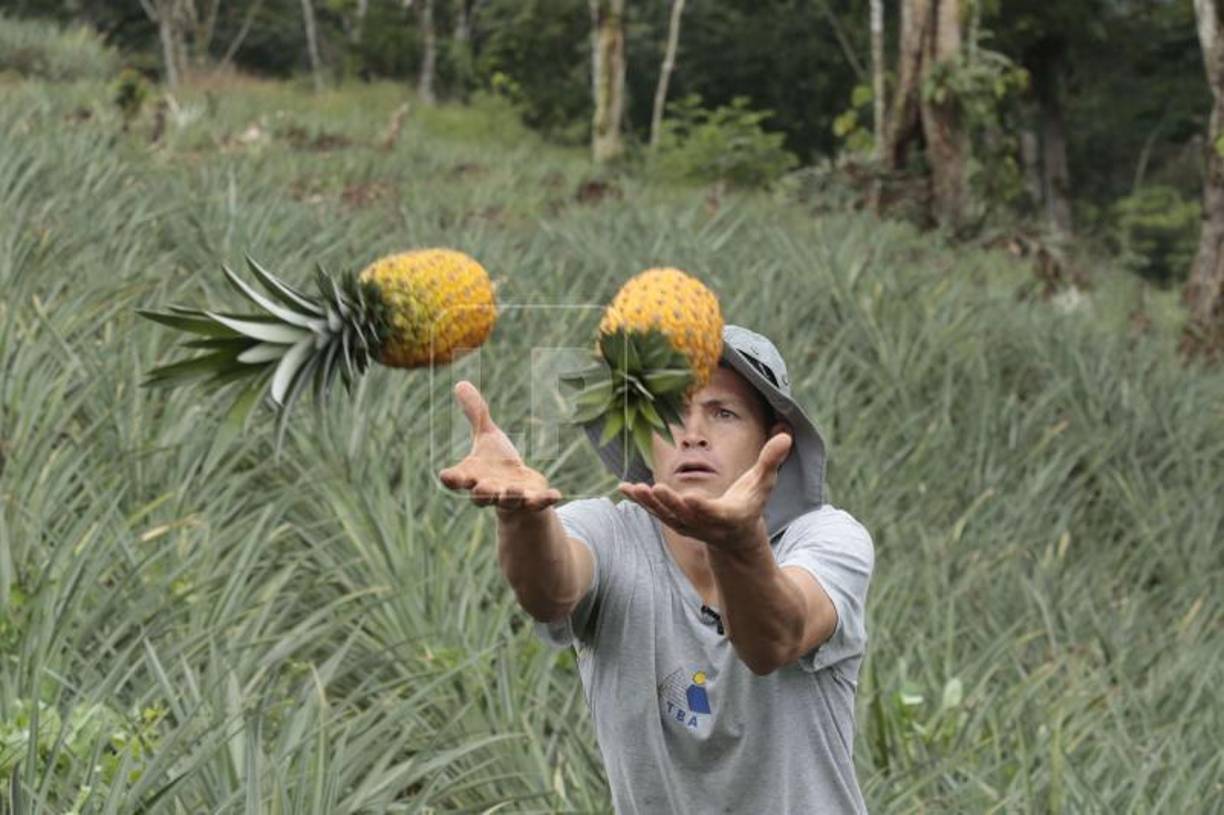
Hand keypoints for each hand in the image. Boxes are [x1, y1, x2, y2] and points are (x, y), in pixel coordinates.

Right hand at [438, 381, 562, 513]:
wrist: (520, 490)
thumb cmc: (497, 463)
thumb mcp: (486, 436)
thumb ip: (475, 414)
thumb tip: (460, 382)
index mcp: (473, 476)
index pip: (457, 479)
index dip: (451, 479)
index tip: (446, 476)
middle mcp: (490, 490)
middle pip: (481, 496)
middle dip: (482, 493)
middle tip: (481, 487)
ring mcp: (511, 498)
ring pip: (509, 501)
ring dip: (512, 496)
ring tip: (515, 490)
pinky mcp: (532, 501)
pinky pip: (538, 503)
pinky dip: (545, 500)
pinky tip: (556, 495)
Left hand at [618, 433, 791, 549]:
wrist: (736, 536)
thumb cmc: (750, 503)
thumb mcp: (764, 483)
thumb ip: (771, 460)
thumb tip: (786, 435)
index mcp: (729, 516)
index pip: (716, 513)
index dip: (703, 508)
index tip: (690, 499)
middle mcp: (706, 525)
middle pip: (686, 516)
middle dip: (671, 504)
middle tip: (656, 490)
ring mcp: (688, 526)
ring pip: (666, 516)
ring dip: (650, 503)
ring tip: (634, 490)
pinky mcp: (675, 522)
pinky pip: (655, 512)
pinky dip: (641, 501)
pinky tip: (623, 488)